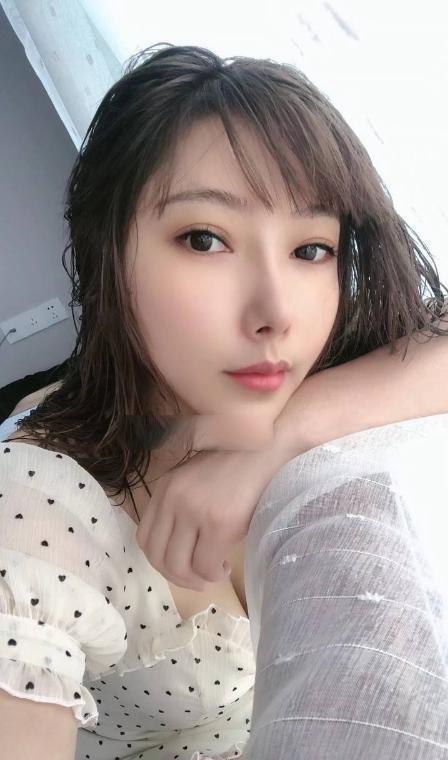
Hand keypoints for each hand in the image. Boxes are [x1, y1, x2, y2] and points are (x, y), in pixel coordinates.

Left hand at [135, 418, 280, 590]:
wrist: (268, 451)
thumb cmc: (238, 467)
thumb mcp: (197, 481)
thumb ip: (182, 506)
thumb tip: (181, 546)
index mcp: (166, 488)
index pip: (144, 537)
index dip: (159, 560)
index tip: (179, 565)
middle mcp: (174, 499)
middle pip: (157, 556)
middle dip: (176, 576)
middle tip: (196, 579)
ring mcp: (195, 512)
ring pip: (178, 566)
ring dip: (194, 579)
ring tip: (213, 573)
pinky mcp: (219, 524)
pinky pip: (206, 566)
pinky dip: (213, 574)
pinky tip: (225, 566)